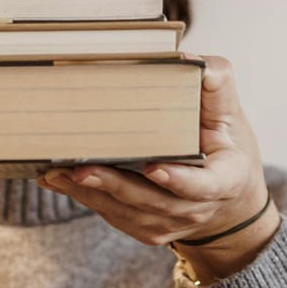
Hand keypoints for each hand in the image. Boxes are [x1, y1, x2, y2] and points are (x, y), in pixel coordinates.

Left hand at [37, 56, 279, 283]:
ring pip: (125, 211)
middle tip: (80, 170)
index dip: (179, 180)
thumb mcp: (231, 116)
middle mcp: (195, 209)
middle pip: (151, 201)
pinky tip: (55, 181)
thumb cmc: (227, 150)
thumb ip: (214, 85)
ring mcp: (168, 223)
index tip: (154, 168)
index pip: (203, 186)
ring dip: (89, 194)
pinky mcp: (145, 229)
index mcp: (224, 181)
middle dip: (114, 186)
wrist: (230, 204)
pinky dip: (83, 198)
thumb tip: (185, 59)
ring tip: (56, 173)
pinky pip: (111, 215)